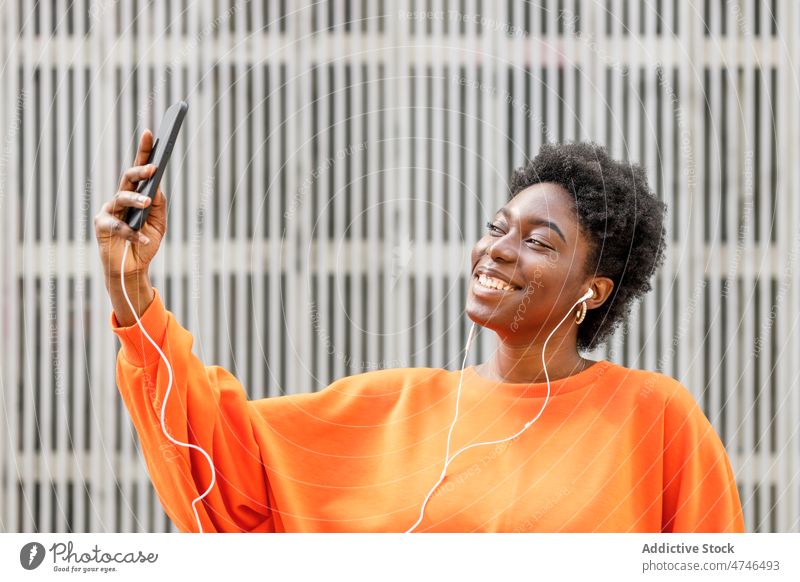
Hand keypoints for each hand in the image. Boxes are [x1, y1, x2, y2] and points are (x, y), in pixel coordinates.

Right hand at [94, 129, 167, 278]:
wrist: (133, 267)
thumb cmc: (146, 242)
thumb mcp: (159, 223)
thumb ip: (159, 204)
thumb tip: (157, 186)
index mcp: (136, 194)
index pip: (141, 169)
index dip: (145, 151)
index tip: (152, 133)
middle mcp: (121, 198)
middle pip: (128, 178)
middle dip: (140, 170)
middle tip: (153, 168)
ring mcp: (109, 210)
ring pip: (122, 198)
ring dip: (136, 200)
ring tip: (147, 204)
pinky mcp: (101, 225)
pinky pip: (118, 225)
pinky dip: (132, 233)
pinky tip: (143, 239)